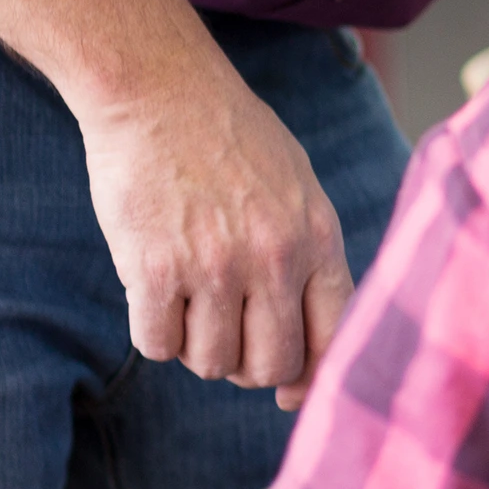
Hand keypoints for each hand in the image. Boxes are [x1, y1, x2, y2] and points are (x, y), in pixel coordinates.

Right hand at [80, 68, 352, 409]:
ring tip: (192, 304)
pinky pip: (157, 346)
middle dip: (250, 367)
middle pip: (270, 365)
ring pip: (211, 363)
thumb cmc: (234, 142)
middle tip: (229, 337)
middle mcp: (273, 259)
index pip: (334, 336)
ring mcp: (215, 267)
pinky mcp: (155, 270)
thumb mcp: (299, 189)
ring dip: (198, 349)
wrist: (162, 96)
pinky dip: (156, 335)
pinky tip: (157, 299)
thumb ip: (309, 261)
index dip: (313, 376)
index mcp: (318, 238)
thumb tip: (311, 351)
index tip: (293, 392)